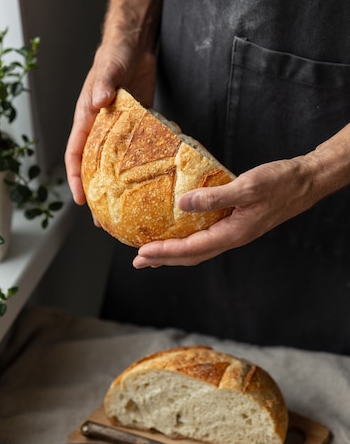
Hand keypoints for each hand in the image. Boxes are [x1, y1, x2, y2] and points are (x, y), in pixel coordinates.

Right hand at [65, 42, 156, 205]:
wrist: (134, 44)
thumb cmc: (115, 54)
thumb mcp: (108, 68)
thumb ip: (104, 84)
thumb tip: (101, 101)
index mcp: (86, 119)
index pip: (75, 155)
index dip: (75, 178)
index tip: (81, 199)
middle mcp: (99, 129)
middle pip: (93, 168)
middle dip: (97, 194)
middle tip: (103, 219)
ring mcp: (118, 130)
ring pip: (114, 166)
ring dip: (118, 188)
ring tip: (125, 211)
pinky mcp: (136, 127)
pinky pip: (134, 153)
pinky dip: (139, 169)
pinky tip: (149, 184)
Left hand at [133, 157, 317, 266]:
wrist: (305, 182)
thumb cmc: (280, 183)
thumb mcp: (247, 186)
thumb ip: (214, 197)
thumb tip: (182, 203)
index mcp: (233, 233)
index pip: (191, 249)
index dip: (164, 252)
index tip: (142, 253)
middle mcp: (232, 237)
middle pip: (191, 256)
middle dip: (163, 259)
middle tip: (138, 261)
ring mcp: (234, 232)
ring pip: (198, 249)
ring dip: (173, 253)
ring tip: (152, 253)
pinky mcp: (236, 223)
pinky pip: (206, 237)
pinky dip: (188, 239)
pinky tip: (179, 232)